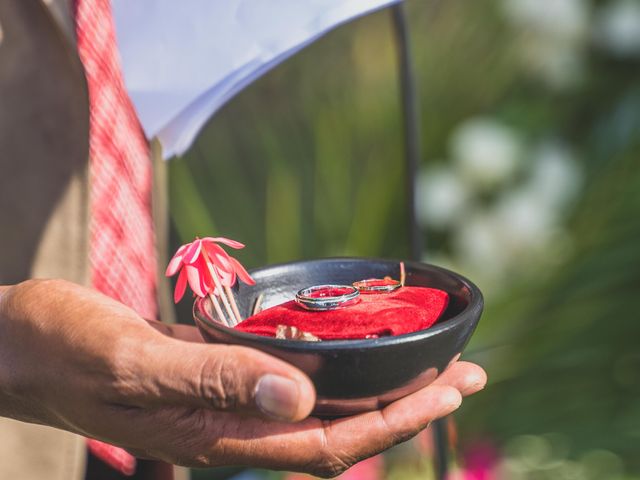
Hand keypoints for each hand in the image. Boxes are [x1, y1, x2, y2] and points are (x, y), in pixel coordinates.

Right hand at [0, 279, 485, 476]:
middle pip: (337, 425)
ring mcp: (224, 396)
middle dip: (404, 403)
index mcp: (218, 436)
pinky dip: (324, 359)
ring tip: (423, 358)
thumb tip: (300, 398)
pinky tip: (345, 342)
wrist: (26, 343)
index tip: (448, 391)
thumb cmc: (67, 354)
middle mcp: (231, 423)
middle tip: (467, 376)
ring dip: (371, 381)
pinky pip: (283, 369)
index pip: (328, 443)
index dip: (392, 422)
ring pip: (316, 398)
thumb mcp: (136, 363)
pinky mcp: (213, 368)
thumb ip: (216, 382)